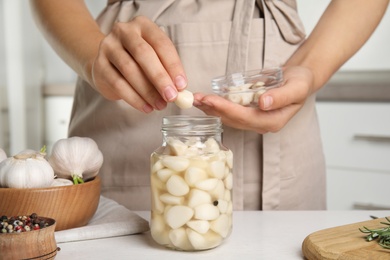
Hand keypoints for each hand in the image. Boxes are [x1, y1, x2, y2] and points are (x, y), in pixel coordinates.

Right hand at [91, 16, 186, 112]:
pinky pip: (118, 84)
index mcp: (143, 25)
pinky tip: (146, 107)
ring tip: (160, 105)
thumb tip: (180, 91)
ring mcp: (108, 47)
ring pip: (130, 70)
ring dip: (148, 91)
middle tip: (171, 96)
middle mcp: (124, 31)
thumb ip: (167, 71)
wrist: (107, 63)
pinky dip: (134, 99)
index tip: (182, 85)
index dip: (173, 65)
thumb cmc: (138, 61)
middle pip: (143, 54)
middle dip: (160, 77)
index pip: (161, 43)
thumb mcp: (155, 59)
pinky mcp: (99, 65)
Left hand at [193, 66, 313, 133]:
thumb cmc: (300, 82)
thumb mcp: (297, 86)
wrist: (300, 80)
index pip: (245, 118)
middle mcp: (261, 125)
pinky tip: (205, 101)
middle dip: (213, 109)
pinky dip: (216, 107)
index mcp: (273, 121)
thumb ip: (282, 96)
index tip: (210, 100)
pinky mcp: (249, 115)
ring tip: (196, 99)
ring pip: (229, 118)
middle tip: (196, 99)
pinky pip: (230, 113)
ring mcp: (254, 121)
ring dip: (211, 109)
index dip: (226, 109)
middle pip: (233, 120)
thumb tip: (263, 103)